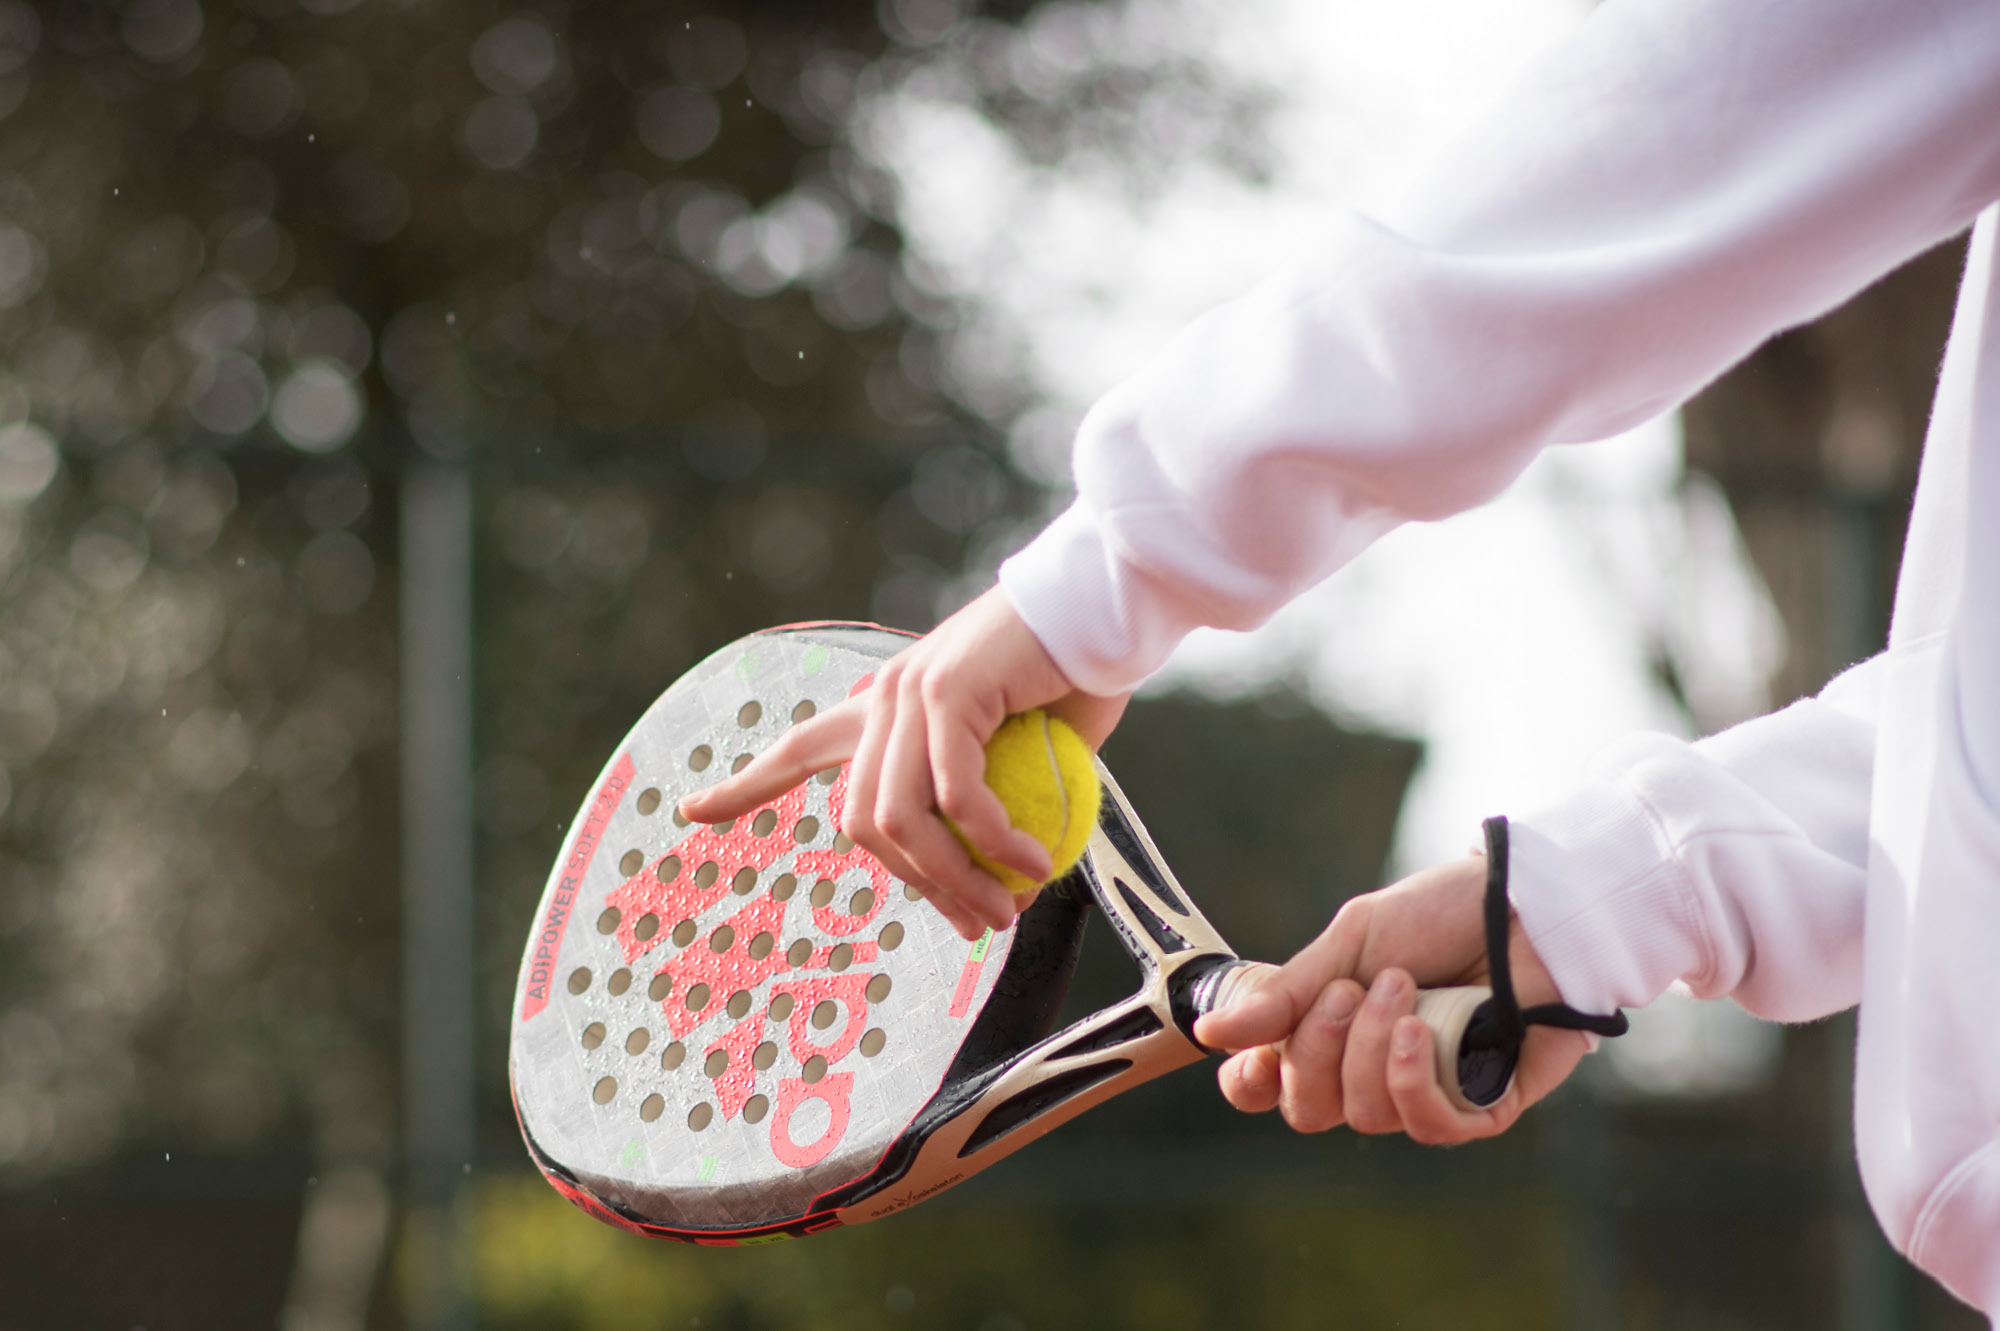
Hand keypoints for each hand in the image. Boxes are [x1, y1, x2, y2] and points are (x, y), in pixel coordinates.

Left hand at [677, 587, 1131, 939]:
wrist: (1104, 609)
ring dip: (954, 878)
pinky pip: (955, 793)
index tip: (692, 812)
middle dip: (920, 887)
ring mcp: (909, 693)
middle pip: (865, 822)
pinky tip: (1031, 861)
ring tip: (1007, 908)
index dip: (746, 785)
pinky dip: (992, 839)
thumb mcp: (1027, 756)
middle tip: (981, 925)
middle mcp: (885, 699)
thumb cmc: (1076, 679)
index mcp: (888, 708)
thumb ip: (998, 809)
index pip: (803, 749)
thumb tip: (1003, 889)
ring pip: (900, 818)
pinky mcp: (947, 692)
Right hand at [1194, 855, 1589, 1143]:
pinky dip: (1412, 1083)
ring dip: (1374, 1049)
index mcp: (1329, 1030)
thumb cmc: (1443, 915)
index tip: (1254, 1058)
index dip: (1250, 1083)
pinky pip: (1427, 1127)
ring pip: (1364, 1115)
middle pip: (1306, 1109)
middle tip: (1351, 989)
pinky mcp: (1480, 1106)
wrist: (1529, 908)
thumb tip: (1209, 1031)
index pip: (1268, 1087)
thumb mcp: (1351, 941)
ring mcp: (1422, 1091)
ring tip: (1406, 989)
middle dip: (1317, 1050)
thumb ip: (1286, 992)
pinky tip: (1421, 1035)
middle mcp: (1368, 1070)